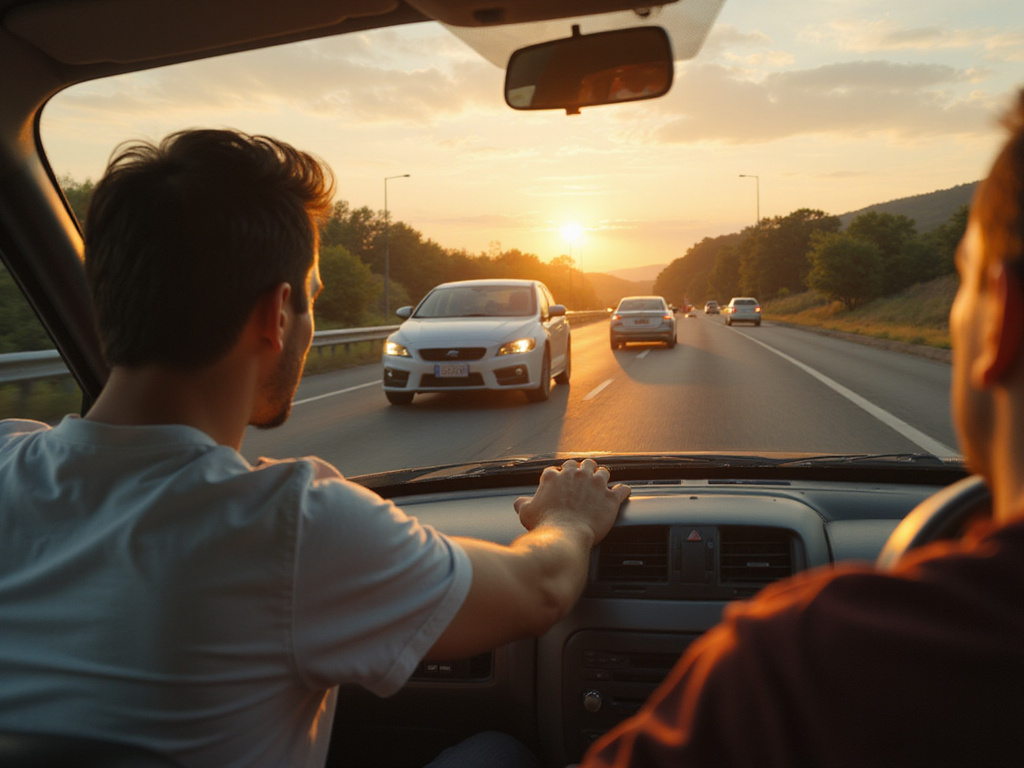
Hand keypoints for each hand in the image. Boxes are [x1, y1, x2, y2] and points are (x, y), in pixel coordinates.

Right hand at [513, 458, 630, 544]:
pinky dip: (623, 491)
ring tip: (601, 483)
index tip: (560, 485)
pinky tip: (622, 492)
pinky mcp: (610, 497)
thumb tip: (520, 502)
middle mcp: (576, 475)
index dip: (558, 477)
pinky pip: (622, 489)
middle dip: (581, 470)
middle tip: (582, 479)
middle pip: (581, 464)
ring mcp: (595, 485)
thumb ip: (523, 503)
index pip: (556, 470)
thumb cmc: (545, 526)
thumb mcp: (526, 513)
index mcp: (555, 477)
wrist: (565, 536)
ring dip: (601, 476)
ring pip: (602, 471)